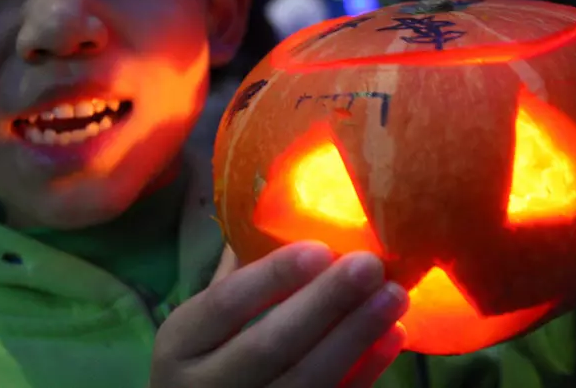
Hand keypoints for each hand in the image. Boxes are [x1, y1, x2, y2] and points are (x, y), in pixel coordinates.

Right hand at [151, 242, 408, 387]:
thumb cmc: (202, 362)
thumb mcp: (200, 323)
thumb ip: (234, 274)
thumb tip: (276, 206)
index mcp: (181, 343)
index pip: (226, 303)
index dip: (273, 276)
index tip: (320, 247)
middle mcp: (207, 386)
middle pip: (270, 344)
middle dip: (326, 303)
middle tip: (370, 264)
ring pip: (307, 380)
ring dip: (356, 335)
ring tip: (395, 295)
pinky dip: (366, 373)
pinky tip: (393, 337)